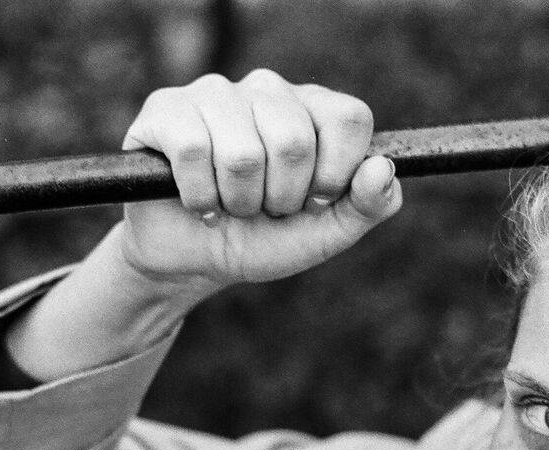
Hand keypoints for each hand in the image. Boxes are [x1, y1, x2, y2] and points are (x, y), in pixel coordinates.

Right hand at [117, 69, 401, 291]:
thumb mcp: (326, 233)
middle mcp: (268, 89)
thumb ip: (369, 205)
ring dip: (239, 202)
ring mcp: (215, 93)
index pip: (348, 118)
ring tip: (232, 206)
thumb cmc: (265, 239)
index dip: (335, 173)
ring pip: (242, 152)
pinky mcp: (166, 109)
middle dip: (281, 198)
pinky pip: (193, 150)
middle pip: (293, 140)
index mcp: (314, 110)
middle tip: (266, 208)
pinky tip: (198, 201)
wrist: (194, 261)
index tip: (315, 201)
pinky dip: (199, 196)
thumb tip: (382, 168)